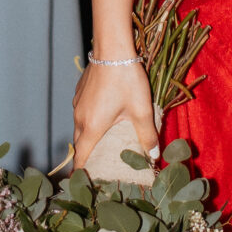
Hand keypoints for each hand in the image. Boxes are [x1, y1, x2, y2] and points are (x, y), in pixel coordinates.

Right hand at [71, 54, 159, 172]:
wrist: (112, 48)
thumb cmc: (126, 80)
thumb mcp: (141, 110)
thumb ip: (147, 135)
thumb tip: (153, 156)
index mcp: (92, 127)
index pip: (81, 157)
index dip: (81, 172)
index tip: (84, 183)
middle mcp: (79, 117)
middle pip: (80, 143)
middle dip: (87, 156)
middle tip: (100, 165)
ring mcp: (77, 103)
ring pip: (79, 127)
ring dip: (88, 136)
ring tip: (103, 142)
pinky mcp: (79, 92)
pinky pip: (82, 112)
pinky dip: (89, 120)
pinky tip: (105, 115)